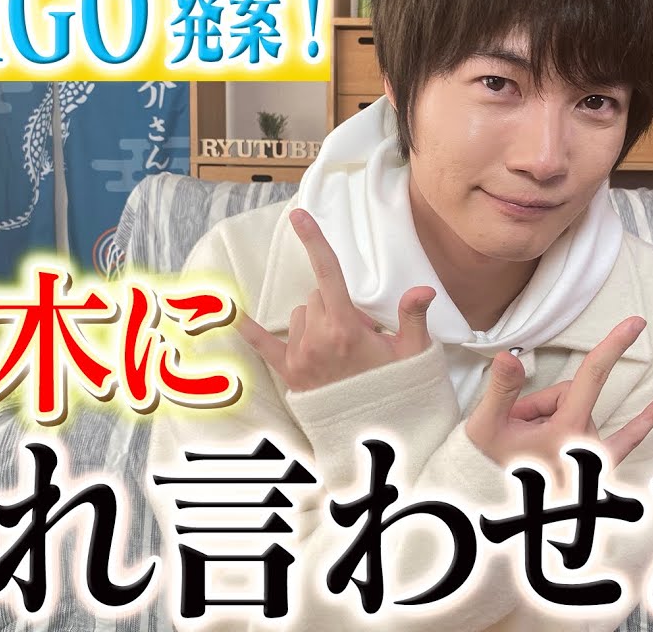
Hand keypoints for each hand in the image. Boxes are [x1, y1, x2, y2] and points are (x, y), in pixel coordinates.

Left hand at [238, 209, 436, 390]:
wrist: (378, 436)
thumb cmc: (397, 391)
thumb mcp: (414, 354)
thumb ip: (413, 317)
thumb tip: (421, 291)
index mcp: (346, 328)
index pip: (328, 273)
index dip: (315, 242)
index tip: (300, 216)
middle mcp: (318, 339)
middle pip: (316, 297)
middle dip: (335, 304)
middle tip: (360, 334)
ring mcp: (300, 357)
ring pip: (299, 317)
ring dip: (316, 321)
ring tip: (340, 348)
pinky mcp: (290, 374)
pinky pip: (264, 345)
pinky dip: (250, 329)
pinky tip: (231, 314)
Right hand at [465, 316, 652, 472]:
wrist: (490, 507)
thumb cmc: (487, 469)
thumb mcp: (487, 428)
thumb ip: (502, 389)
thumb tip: (509, 356)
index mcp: (566, 431)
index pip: (592, 376)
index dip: (613, 345)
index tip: (636, 322)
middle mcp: (587, 443)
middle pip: (569, 395)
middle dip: (539, 402)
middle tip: (511, 428)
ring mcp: (594, 456)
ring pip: (576, 411)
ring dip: (550, 418)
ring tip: (523, 444)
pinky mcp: (596, 466)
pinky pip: (624, 440)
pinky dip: (642, 423)